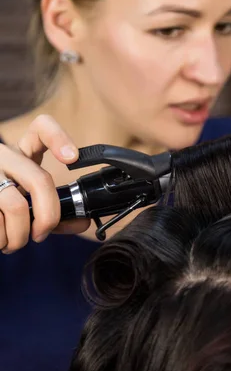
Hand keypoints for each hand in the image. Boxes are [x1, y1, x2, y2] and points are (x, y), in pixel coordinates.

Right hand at [0, 114, 90, 253]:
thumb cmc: (0, 202)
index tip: (72, 158)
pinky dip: (1, 240)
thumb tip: (82, 221)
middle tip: (41, 234)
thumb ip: (53, 209)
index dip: (59, 138)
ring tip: (13, 243)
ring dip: (20, 236)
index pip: (42, 127)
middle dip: (49, 216)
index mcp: (21, 152)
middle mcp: (2, 155)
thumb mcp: (24, 197)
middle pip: (40, 180)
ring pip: (16, 207)